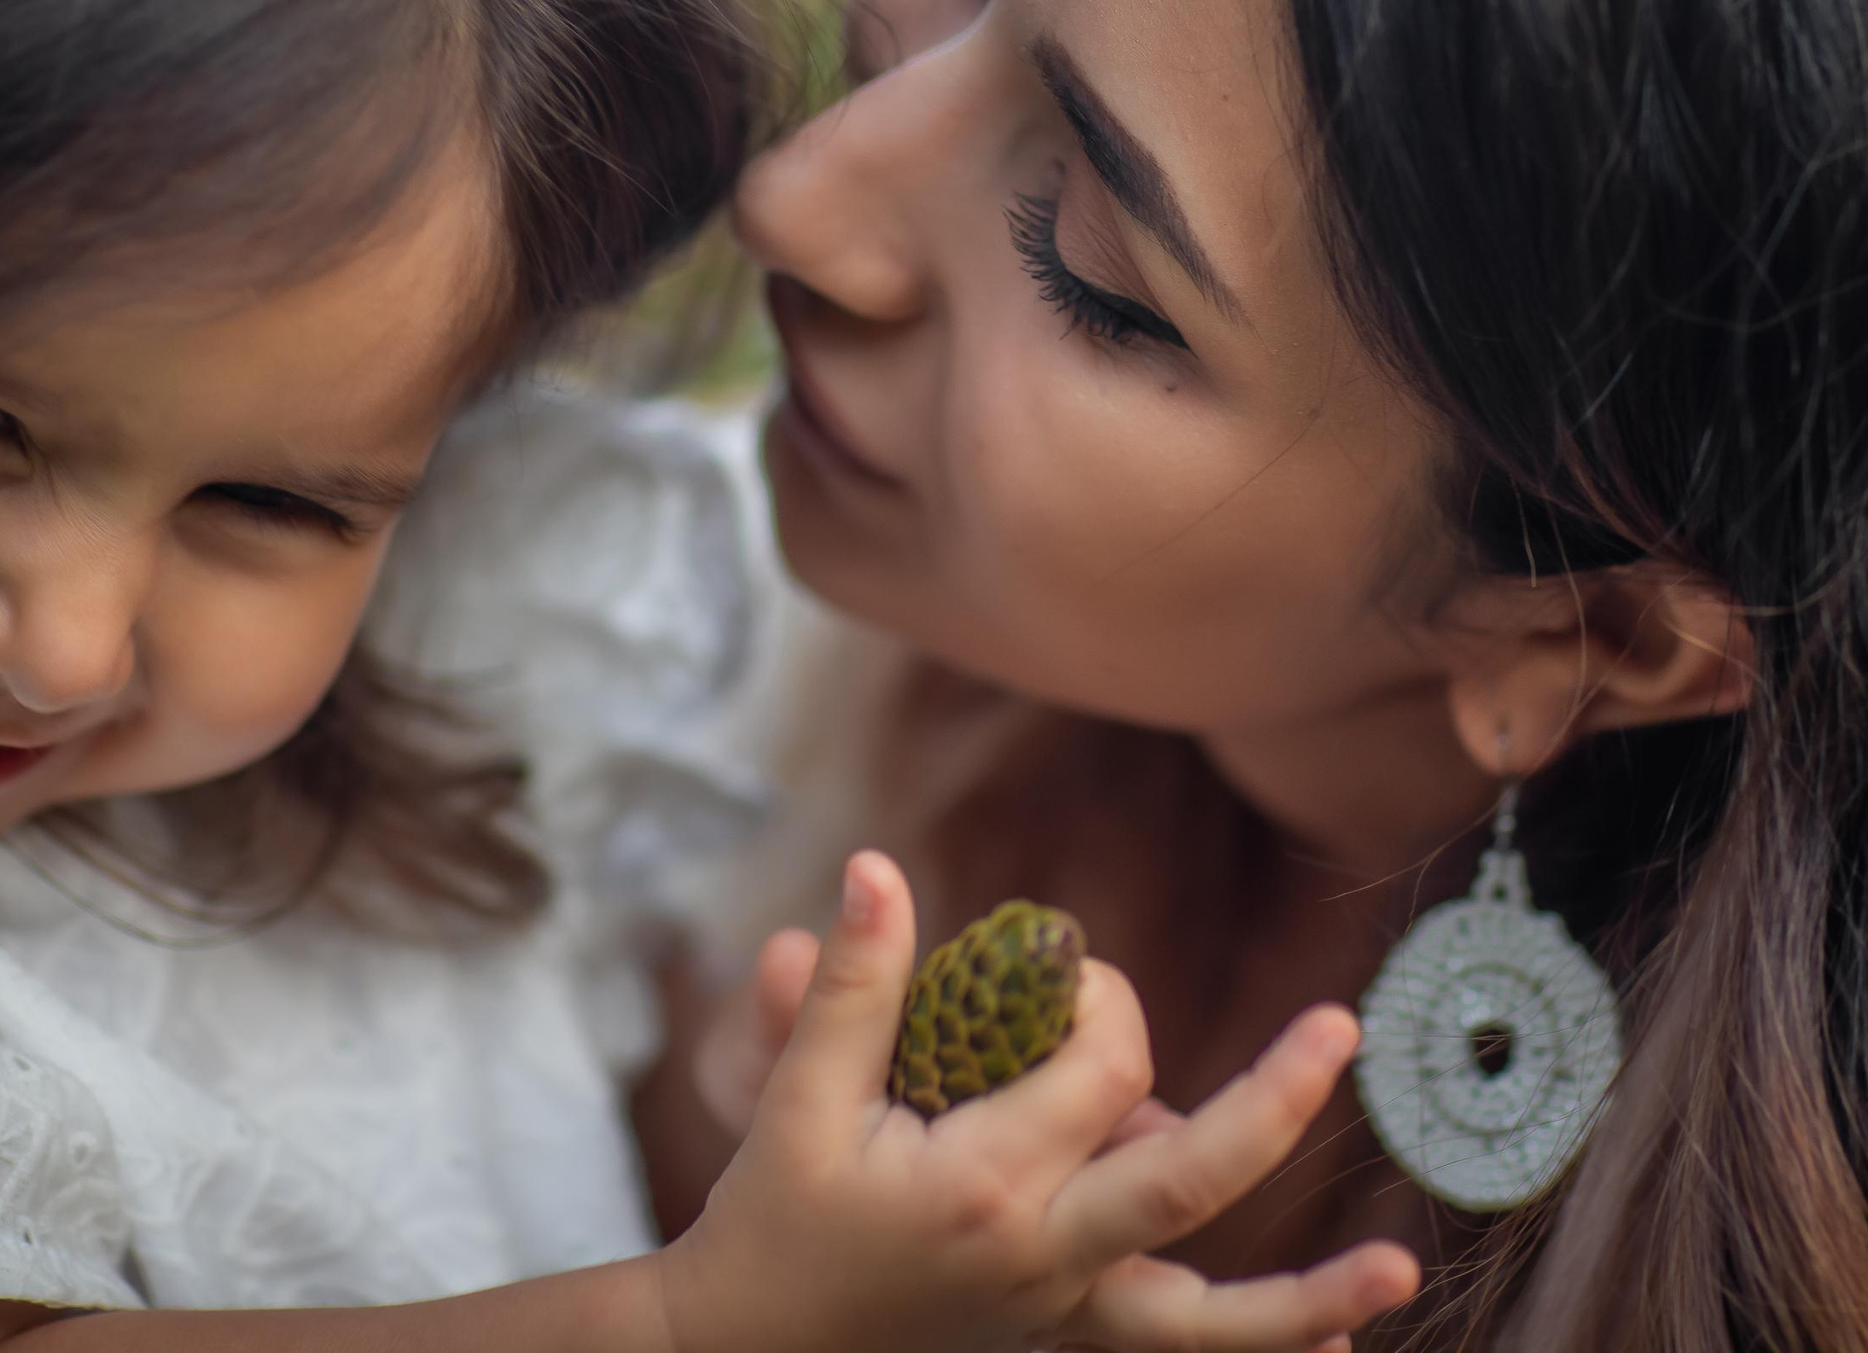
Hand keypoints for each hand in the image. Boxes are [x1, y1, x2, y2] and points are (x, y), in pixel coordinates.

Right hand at [655, 852, 1419, 1352]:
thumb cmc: (771, 1219)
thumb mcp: (795, 1097)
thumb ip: (852, 986)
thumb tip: (875, 866)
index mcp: (983, 1183)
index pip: (1094, 1067)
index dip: (1097, 994)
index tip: (1052, 967)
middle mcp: (1043, 1256)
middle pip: (1188, 1180)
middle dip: (1271, 1104)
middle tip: (1340, 1030)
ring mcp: (1062, 1311)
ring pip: (1208, 1321)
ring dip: (1306, 1299)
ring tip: (1401, 1270)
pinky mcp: (1064, 1339)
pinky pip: (1177, 1350)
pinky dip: (1257, 1340)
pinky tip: (1339, 1342)